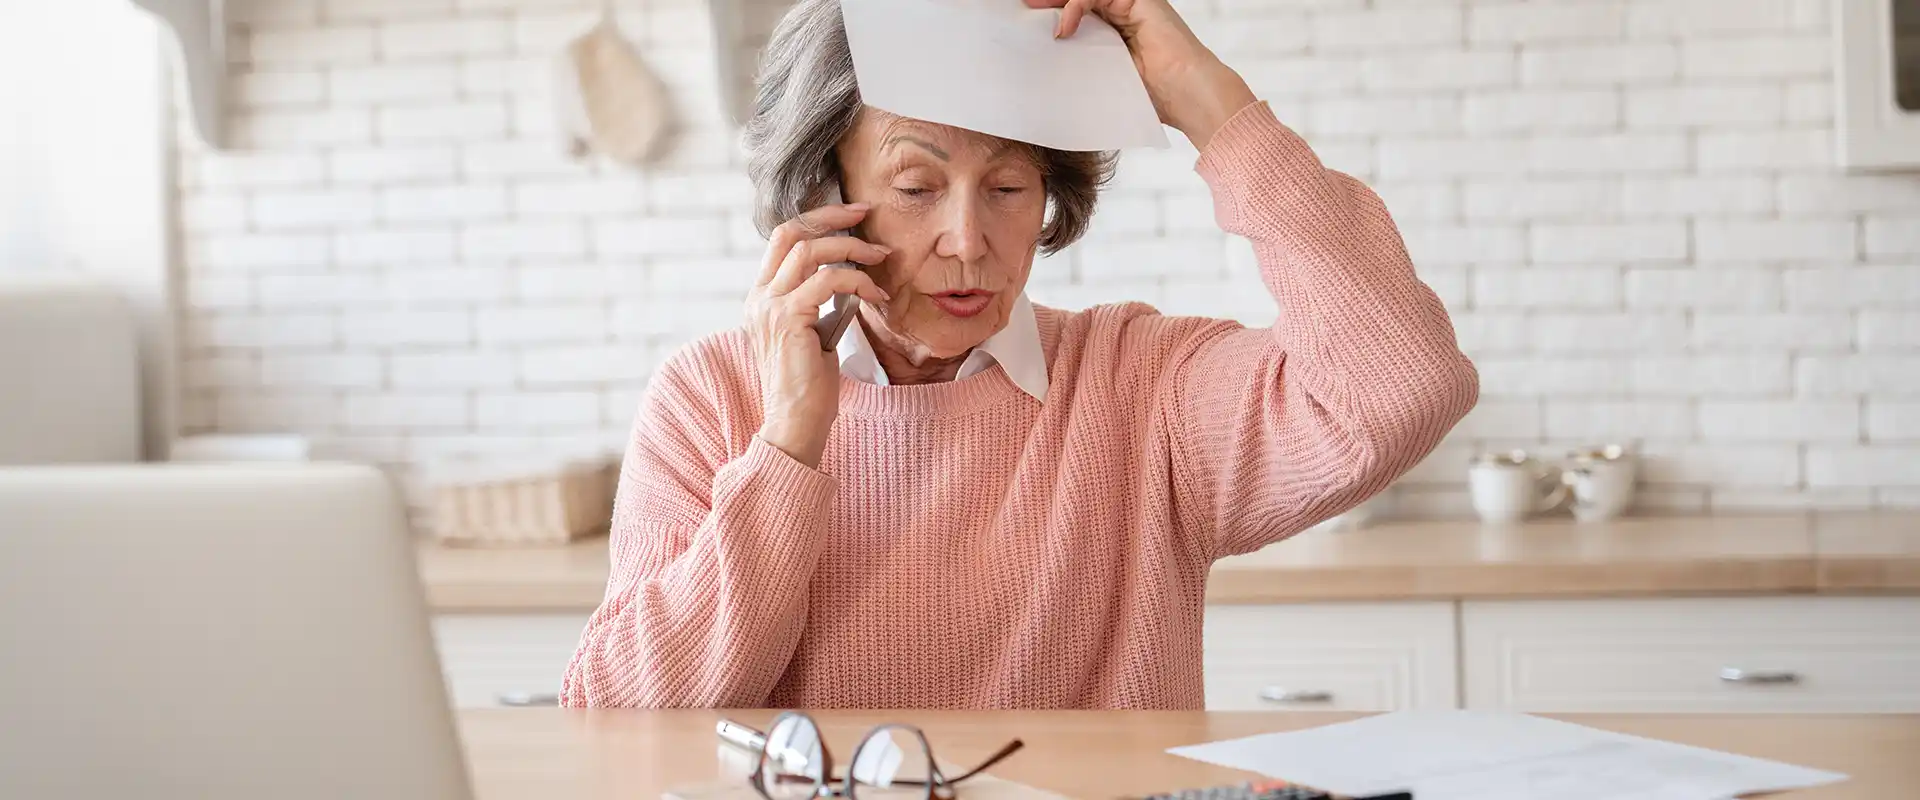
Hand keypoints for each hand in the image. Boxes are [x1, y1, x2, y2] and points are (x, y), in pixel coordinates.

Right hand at [747, 204, 891, 467]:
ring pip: (812, 251)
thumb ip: (817, 303)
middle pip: (791, 232)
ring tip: (882, 257)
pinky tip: (879, 295)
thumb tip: (847, 277)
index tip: (851, 216)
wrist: (795, 423)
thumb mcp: (812, 333)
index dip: (817, 220)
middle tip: (866, 213)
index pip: (782, 239)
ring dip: (853, 249)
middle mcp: (759, 298)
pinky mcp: (789, 319)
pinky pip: (830, 281)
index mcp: (760, 298)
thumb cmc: (810, 386)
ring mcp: (769, 307)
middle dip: (831, 216)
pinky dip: (860, 281)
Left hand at [1025, 0, 1256, 148]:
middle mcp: (1124, 14)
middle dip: (1049, 2)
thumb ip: (1081, 63)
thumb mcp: (1104, 78)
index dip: (1053, 13)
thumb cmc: (1153, 98)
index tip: (1026, 23)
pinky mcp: (1139, 1)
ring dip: (1056, 1)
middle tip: (1024, 9)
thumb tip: (1046, 65)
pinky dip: (1075, 6)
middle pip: (1080, 0)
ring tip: (1035, 12)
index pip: (1078, 13)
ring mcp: (1132, 5)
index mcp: (1116, 32)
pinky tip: (1065, 28)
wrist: (1188, 97)